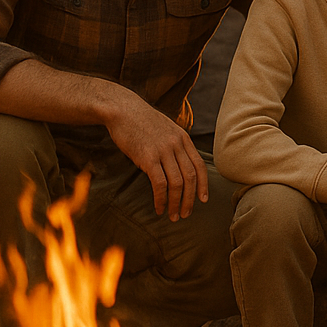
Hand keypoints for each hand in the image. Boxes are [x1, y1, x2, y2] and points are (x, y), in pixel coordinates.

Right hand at [104, 93, 208, 221]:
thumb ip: (174, 145)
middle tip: (186, 214)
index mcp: (183, 138)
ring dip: (177, 203)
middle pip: (191, 177)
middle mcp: (177, 144)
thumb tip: (178, 164)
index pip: (200, 165)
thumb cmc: (141, 121)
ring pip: (178, 183)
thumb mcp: (165, 129)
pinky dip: (161, 199)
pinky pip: (160, 184)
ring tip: (174, 216)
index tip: (203, 199)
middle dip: (191, 199)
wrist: (122, 109)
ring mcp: (163, 151)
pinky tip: (158, 208)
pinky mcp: (148, 158)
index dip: (203, 184)